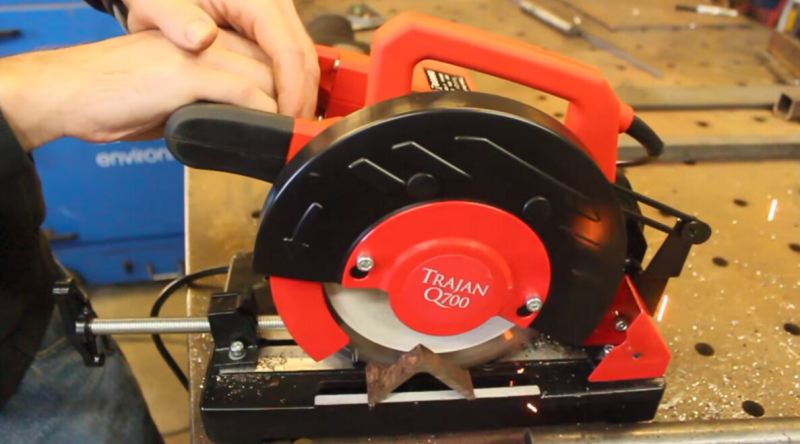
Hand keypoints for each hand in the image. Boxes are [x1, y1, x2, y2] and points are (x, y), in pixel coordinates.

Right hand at [0, 30, 275, 149]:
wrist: (66, 94)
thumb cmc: (110, 97)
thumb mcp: (169, 95)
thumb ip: (205, 100)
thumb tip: (232, 123)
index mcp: (198, 39)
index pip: (260, 54)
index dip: (283, 83)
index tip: (294, 110)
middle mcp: (201, 39)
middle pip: (270, 62)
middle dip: (292, 96)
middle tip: (301, 126)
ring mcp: (194, 55)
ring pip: (265, 75)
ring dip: (284, 107)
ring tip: (290, 133)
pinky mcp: (185, 75)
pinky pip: (243, 92)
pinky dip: (263, 114)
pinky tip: (268, 131)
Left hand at [124, 0, 318, 117]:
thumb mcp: (156, 3)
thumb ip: (173, 18)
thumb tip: (202, 38)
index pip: (289, 52)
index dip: (292, 92)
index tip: (283, 122)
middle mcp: (275, 3)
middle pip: (306, 59)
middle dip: (302, 100)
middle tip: (289, 137)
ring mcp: (279, 15)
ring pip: (306, 61)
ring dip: (300, 96)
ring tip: (283, 128)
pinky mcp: (277, 26)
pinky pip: (293, 58)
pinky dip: (291, 86)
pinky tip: (277, 108)